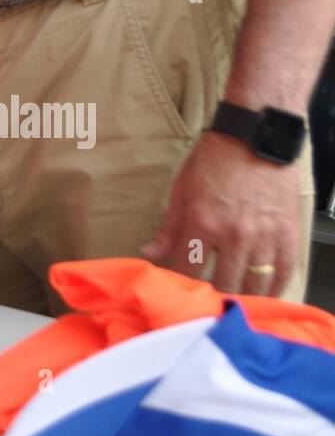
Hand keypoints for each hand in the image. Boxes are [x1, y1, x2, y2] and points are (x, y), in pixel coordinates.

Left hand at [142, 130, 300, 296]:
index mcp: (202, 222)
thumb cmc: (215, 159)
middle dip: (213, 293)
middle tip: (209, 297)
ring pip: (253, 284)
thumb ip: (169, 226)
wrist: (256, 137)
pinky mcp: (287, 234)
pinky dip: (273, 288)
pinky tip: (263, 292)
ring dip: (243, 295)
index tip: (182, 286)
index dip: (183, 282)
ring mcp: (263, 237)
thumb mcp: (183, 187)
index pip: (188, 269)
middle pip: (222, 283)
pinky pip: (283, 273)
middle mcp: (233, 235)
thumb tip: (149, 253)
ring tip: (234, 298)